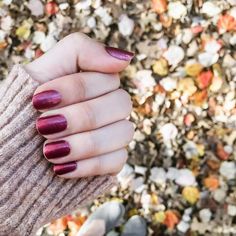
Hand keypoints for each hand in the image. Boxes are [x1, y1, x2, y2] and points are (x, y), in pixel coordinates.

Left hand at [25, 33, 134, 178]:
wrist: (12, 148)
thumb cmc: (25, 108)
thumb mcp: (41, 72)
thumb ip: (80, 50)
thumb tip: (126, 58)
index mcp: (97, 83)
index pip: (109, 76)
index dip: (76, 88)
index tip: (39, 99)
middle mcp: (110, 107)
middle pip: (122, 103)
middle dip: (81, 116)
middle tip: (44, 126)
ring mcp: (113, 133)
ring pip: (124, 132)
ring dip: (85, 143)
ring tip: (50, 150)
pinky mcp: (111, 159)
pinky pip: (118, 161)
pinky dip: (89, 165)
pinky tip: (63, 168)